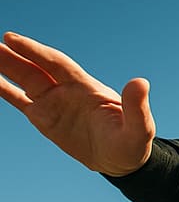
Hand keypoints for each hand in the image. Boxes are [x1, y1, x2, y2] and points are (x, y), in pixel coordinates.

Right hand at [0, 32, 154, 175]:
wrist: (123, 162)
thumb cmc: (132, 144)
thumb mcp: (139, 128)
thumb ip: (137, 107)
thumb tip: (141, 82)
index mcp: (85, 87)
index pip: (56, 64)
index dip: (35, 51)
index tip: (12, 39)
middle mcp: (66, 90)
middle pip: (34, 67)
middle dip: (11, 54)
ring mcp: (53, 102)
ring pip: (22, 79)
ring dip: (2, 66)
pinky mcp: (44, 118)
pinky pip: (18, 99)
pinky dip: (2, 88)